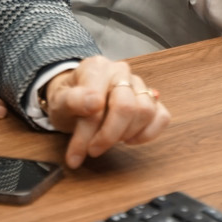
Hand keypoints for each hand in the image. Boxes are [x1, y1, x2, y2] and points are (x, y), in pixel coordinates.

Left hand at [42, 55, 170, 168]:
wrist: (77, 99)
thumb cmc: (69, 101)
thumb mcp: (59, 102)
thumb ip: (71, 100)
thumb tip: (93, 103)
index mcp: (97, 68)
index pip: (98, 102)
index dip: (87, 132)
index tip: (76, 153)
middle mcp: (120, 72)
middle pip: (127, 107)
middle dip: (109, 136)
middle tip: (93, 151)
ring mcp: (138, 85)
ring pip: (146, 112)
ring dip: (126, 134)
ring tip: (109, 140)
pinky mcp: (151, 99)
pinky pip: (162, 116)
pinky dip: (148, 133)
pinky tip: (129, 139)